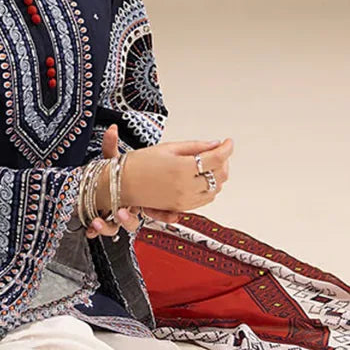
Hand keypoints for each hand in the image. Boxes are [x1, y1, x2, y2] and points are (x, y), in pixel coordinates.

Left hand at [85, 125, 161, 239]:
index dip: (164, 215)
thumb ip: (111, 146)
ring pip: (115, 228)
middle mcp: (128, 208)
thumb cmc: (112, 172)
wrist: (97, 179)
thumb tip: (111, 130)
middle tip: (122, 213)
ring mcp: (114, 215)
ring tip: (98, 222)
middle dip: (128, 220)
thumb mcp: (114, 159)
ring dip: (107, 227)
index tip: (170, 215)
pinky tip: (90, 230)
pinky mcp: (100, 219)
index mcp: (139, 195)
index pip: (156, 209)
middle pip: (133, 221)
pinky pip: (99, 230)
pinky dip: (95, 231)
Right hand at [85, 125, 232, 238]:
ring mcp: (184, 199)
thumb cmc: (139, 163)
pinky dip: (210, 188)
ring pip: (216, 189)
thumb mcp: (168, 147)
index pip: (217, 157)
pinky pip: (205, 200)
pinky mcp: (181, 207)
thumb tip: (215, 144)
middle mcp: (186, 186)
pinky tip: (202, 178)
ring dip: (218, 176)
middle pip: (220, 174)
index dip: (227, 148)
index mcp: (183, 168)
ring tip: (210, 164)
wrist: (121, 184)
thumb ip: (195, 146)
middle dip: (224, 161)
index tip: (228, 142)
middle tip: (218, 151)